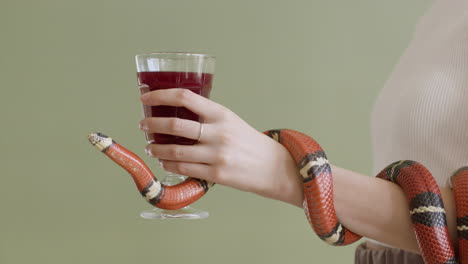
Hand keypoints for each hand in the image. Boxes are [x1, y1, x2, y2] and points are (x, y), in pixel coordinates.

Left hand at [139, 88, 302, 205]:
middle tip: (143, 124)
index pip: (185, 98)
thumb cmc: (248, 141)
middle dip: (151, 125)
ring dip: (157, 149)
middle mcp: (218, 133)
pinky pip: (184, 169)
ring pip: (175, 151)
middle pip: (174, 126)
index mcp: (221, 114)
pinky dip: (169, 165)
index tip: (146, 97)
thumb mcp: (230, 121)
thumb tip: (175, 114)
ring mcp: (217, 155)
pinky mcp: (216, 174)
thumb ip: (207, 117)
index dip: (160, 95)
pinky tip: (164, 162)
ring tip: (150, 147)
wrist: (273, 166)